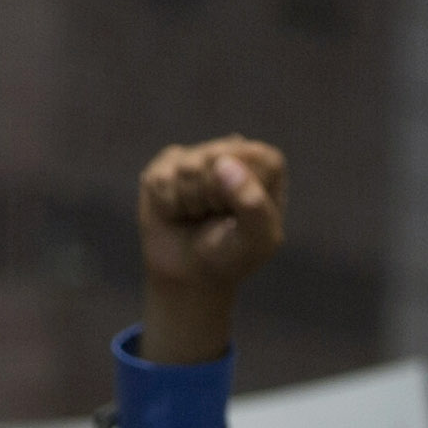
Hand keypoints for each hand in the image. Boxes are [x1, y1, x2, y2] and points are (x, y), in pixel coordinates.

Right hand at [136, 136, 286, 362]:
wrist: (189, 276)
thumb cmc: (230, 257)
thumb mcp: (255, 240)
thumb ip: (252, 204)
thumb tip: (224, 163)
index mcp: (265, 163)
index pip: (248, 158)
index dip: (237, 194)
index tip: (237, 217)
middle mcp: (233, 150)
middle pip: (214, 158)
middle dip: (210, 198)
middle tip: (214, 217)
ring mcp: (197, 154)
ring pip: (187, 169)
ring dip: (189, 204)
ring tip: (197, 215)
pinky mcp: (166, 164)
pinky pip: (161, 179)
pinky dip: (168, 205)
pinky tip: (177, 212)